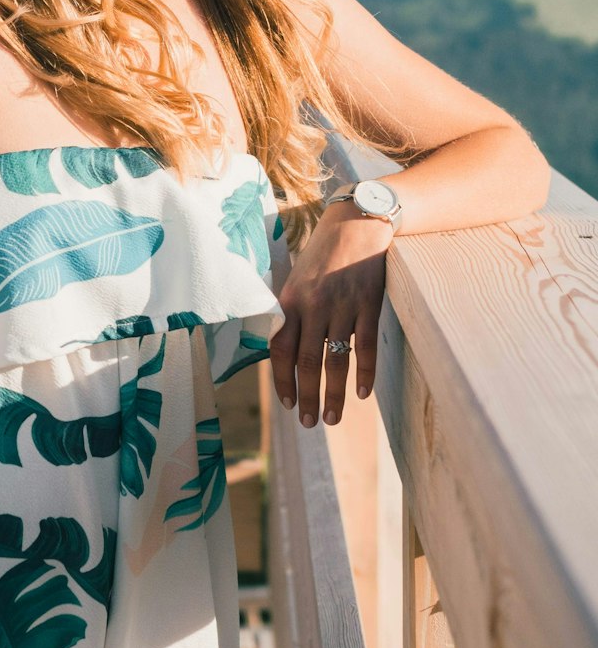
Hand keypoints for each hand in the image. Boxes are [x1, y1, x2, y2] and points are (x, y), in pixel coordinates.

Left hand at [270, 202, 389, 426]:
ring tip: (331, 418)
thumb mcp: (299, 277)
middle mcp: (313, 305)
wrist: (356, 223)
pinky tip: (361, 394)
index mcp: (290, 299)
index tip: (288, 403)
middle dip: (307, 397)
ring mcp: (342, 306)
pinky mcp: (368, 304)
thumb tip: (285, 349)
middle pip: (307, 362)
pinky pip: (364, 347)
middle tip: (310, 423)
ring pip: (335, 360)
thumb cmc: (324, 252)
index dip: (282, 379)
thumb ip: (292, 311)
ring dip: (332, 394)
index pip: (280, 349)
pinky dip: (364, 374)